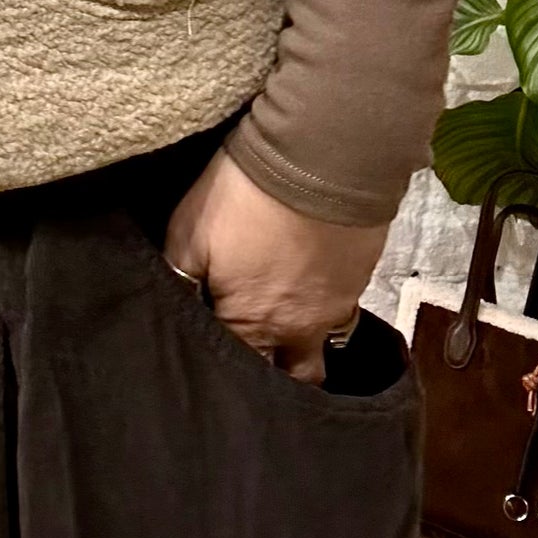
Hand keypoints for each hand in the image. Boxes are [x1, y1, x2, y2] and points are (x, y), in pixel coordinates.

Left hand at [163, 150, 389, 384]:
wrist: (319, 158)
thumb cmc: (244, 198)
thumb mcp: (189, 232)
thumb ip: (180, 277)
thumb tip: (177, 305)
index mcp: (250, 325)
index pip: (236, 373)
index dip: (223, 373)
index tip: (215, 365)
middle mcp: (297, 330)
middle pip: (291, 379)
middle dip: (275, 379)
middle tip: (258, 362)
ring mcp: (336, 308)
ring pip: (321, 351)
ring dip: (304, 349)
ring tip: (288, 334)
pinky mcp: (360, 278)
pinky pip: (342, 312)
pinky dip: (325, 310)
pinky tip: (312, 288)